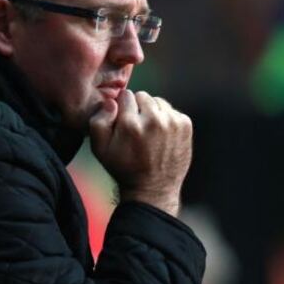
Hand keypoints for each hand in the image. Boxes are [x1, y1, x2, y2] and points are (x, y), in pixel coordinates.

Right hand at [88, 90, 191, 215]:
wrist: (153, 188)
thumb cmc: (123, 168)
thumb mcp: (99, 148)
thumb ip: (98, 120)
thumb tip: (111, 102)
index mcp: (130, 123)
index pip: (125, 95)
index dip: (121, 107)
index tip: (122, 121)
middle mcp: (153, 119)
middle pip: (143, 96)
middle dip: (137, 107)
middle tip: (135, 127)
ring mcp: (172, 121)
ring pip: (158, 101)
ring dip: (152, 112)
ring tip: (148, 131)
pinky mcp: (185, 125)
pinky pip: (172, 110)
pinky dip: (166, 118)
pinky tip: (160, 135)